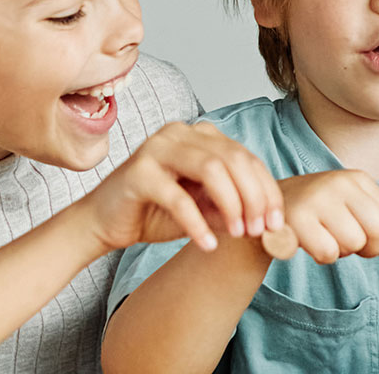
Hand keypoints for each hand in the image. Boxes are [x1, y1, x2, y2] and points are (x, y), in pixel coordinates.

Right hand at [74, 121, 283, 255]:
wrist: (101, 224)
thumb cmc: (154, 213)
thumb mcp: (202, 208)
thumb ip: (231, 205)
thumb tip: (270, 219)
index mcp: (199, 135)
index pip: (245, 157)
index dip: (266, 190)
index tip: (277, 223)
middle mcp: (180, 133)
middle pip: (233, 159)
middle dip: (254, 197)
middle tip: (261, 230)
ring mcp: (157, 148)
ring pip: (211, 169)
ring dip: (232, 205)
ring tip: (238, 234)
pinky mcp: (138, 172)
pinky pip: (178, 197)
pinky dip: (197, 224)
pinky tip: (208, 245)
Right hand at [278, 170, 378, 276]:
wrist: (266, 208)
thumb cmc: (318, 213)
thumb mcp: (351, 210)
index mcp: (358, 178)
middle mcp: (340, 182)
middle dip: (372, 250)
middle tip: (355, 248)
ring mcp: (318, 198)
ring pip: (353, 244)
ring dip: (343, 252)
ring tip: (327, 238)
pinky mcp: (298, 218)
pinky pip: (328, 253)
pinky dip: (322, 256)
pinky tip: (311, 242)